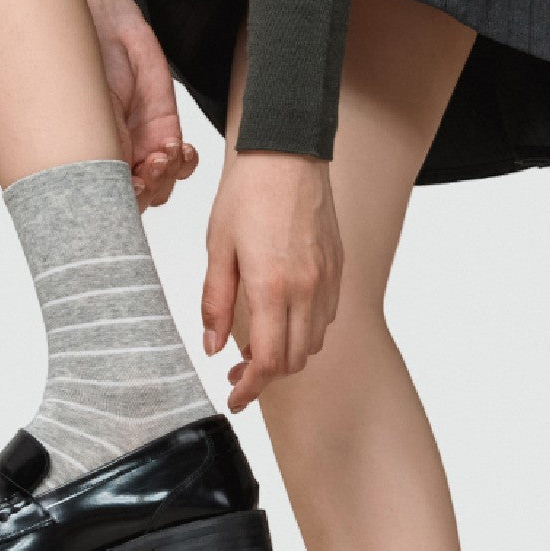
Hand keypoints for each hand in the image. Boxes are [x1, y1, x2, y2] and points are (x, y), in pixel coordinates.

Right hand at [84, 0, 198, 208]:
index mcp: (83, 166)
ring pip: (161, 186)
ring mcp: (139, 150)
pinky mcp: (164, 131)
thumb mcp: (75, 117)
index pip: (101, 205)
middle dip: (144, 193)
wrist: (97, 25)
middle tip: (144, 175)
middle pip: (136, 202)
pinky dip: (184, 162)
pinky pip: (183, 163)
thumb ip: (88, 156)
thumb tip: (97, 189)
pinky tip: (178, 148)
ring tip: (161, 154)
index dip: (115, 208)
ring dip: (164, 177)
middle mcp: (111, 163)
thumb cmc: (72, 68)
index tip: (121, 195)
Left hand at [202, 152, 342, 412]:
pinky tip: (281, 321)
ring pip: (312, 343)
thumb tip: (213, 348)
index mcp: (271, 288)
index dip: (250, 389)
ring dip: (286, 355)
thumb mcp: (217, 250)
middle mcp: (306, 290)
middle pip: (293, 361)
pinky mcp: (336, 269)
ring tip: (257, 348)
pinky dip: (304, 332)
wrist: (286, 152)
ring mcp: (326, 281)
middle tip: (238, 375)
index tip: (234, 399)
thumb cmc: (247, 194)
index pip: (267, 361)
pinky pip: (325, 318)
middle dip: (265, 377)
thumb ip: (215, 303)